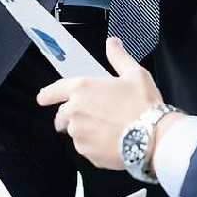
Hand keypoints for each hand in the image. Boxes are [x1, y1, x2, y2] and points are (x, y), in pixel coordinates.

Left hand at [37, 38, 164, 169]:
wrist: (153, 137)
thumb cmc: (143, 106)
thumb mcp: (134, 74)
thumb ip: (118, 57)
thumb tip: (112, 43)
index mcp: (82, 89)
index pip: (54, 90)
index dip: (47, 94)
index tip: (43, 98)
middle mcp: (75, 111)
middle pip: (62, 115)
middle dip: (72, 116)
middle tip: (95, 116)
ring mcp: (79, 134)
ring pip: (75, 132)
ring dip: (86, 130)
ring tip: (109, 128)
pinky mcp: (87, 152)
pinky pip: (86, 148)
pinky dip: (94, 146)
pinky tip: (111, 141)